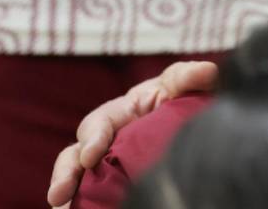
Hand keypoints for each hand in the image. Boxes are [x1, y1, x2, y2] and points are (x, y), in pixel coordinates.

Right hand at [45, 60, 218, 207]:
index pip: (98, 122)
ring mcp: (106, 163)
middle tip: (58, 194)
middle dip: (65, 173)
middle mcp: (106, 139)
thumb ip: (191, 76)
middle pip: (75, 155)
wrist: (190, 120)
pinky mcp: (111, 183)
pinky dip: (81, 203)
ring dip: (66, 191)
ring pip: (78, 178)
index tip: (91, 156)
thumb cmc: (180, 96)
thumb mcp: (182, 85)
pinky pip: (91, 194)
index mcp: (120, 112)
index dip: (92, 138)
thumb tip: (209, 71)